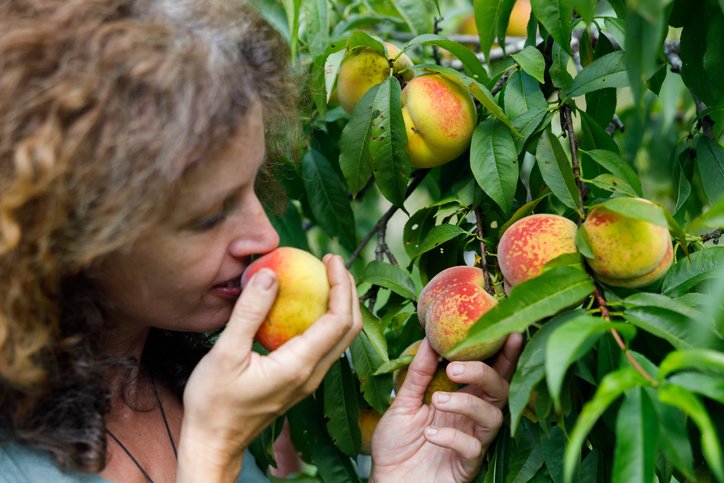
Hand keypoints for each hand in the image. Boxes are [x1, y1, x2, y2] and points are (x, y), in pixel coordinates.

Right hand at [178, 254, 361, 481]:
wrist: (214, 443)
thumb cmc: (214, 402)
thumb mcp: (225, 353)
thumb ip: (249, 313)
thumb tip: (269, 275)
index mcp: (299, 365)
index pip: (338, 319)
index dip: (341, 285)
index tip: (331, 259)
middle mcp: (312, 374)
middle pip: (349, 328)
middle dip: (347, 291)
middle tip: (332, 263)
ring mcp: (308, 380)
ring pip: (340, 338)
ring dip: (340, 305)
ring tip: (325, 278)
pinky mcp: (300, 382)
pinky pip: (324, 346)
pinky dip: (325, 320)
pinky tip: (305, 305)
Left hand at [369, 335, 522, 482]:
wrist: (386, 480)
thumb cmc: (396, 444)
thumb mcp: (403, 402)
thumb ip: (419, 373)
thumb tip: (431, 339)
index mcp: (462, 396)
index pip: (490, 371)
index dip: (504, 353)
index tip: (510, 332)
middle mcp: (472, 417)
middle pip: (500, 390)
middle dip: (483, 373)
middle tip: (454, 369)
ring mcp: (473, 441)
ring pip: (493, 417)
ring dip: (467, 403)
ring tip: (436, 402)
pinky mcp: (468, 465)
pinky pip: (474, 448)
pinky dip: (452, 436)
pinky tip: (430, 434)